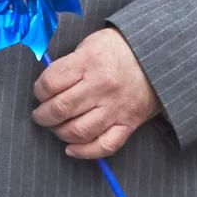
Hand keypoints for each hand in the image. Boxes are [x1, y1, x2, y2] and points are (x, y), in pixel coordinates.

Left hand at [30, 26, 160, 159]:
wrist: (159, 56)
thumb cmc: (117, 49)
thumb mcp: (89, 45)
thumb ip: (69, 65)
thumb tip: (46, 86)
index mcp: (88, 62)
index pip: (50, 83)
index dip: (38, 91)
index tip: (40, 93)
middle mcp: (101, 86)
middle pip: (61, 109)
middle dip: (43, 116)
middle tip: (41, 115)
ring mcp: (116, 107)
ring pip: (79, 131)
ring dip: (60, 133)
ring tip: (56, 127)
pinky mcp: (129, 123)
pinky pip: (105, 146)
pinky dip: (85, 152)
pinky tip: (72, 149)